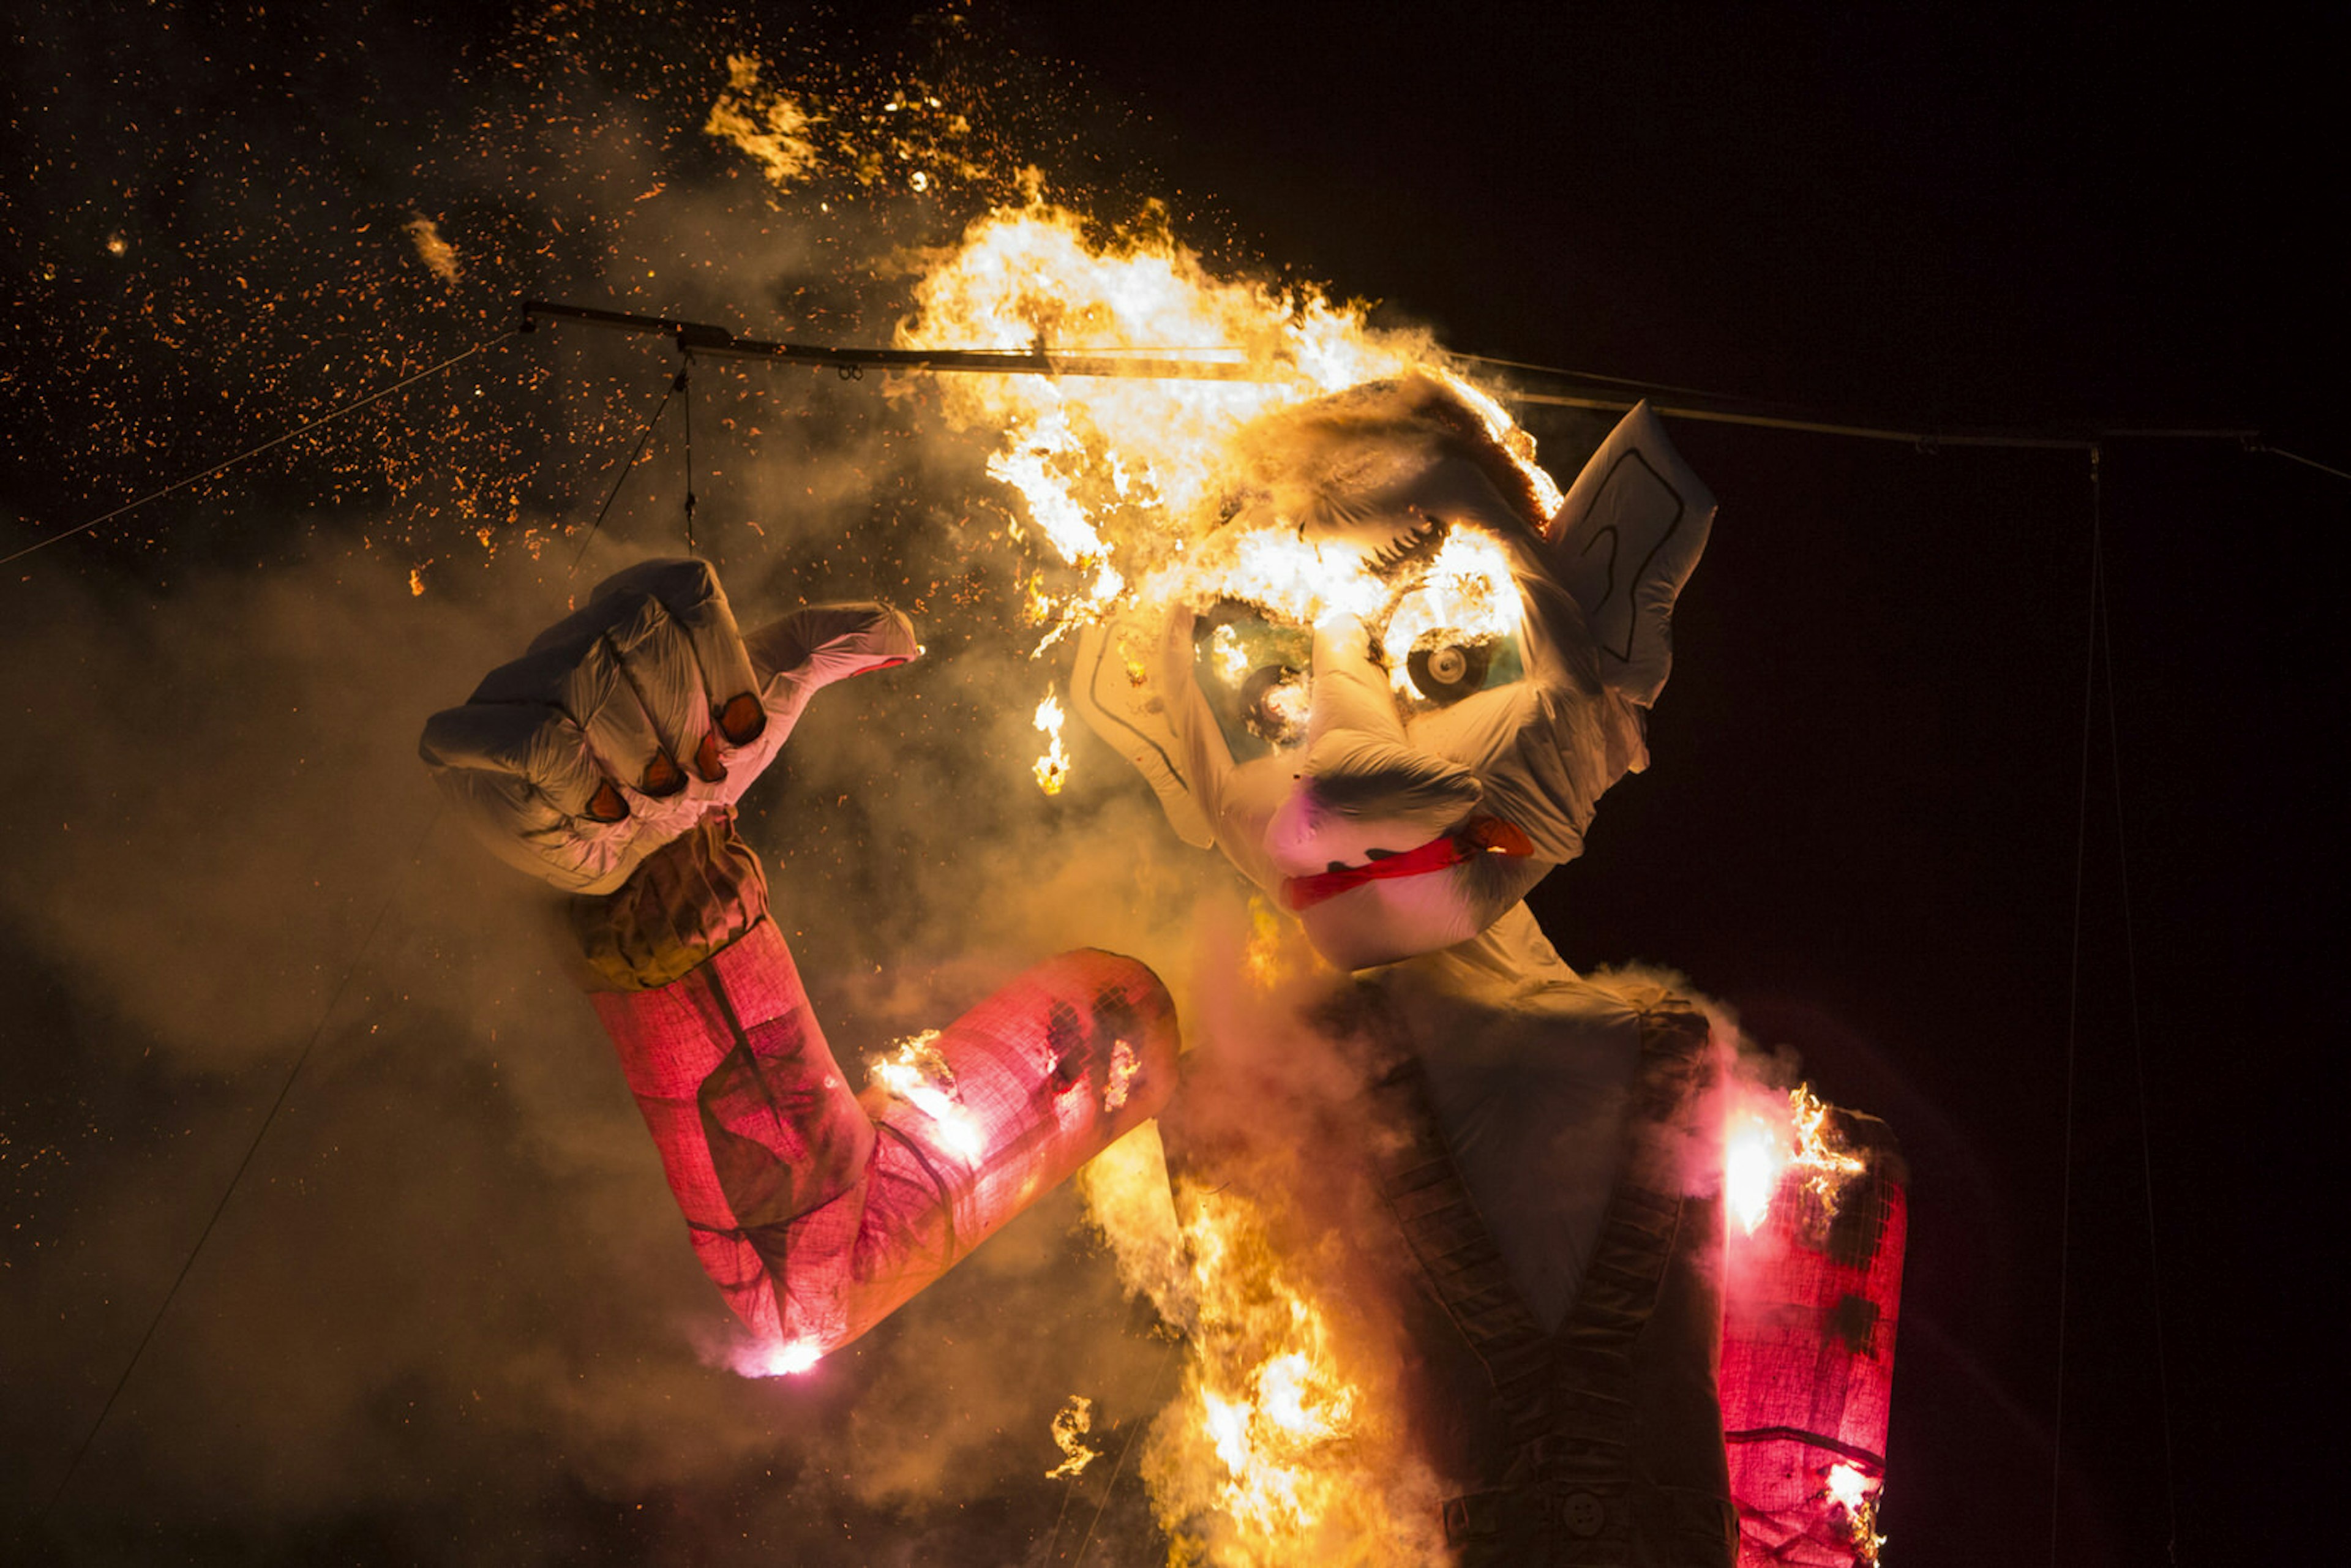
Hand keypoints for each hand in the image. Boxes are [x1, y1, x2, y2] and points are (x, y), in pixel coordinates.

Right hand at [420, 558, 917, 892]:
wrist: (621, 848)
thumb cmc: (688, 766)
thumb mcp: (763, 707)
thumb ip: (821, 653)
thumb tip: (906, 629)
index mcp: (639, 598)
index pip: (685, 585)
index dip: (725, 663)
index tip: (741, 733)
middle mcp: (571, 623)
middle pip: (637, 632)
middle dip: (685, 722)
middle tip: (694, 778)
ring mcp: (511, 676)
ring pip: (584, 681)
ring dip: (639, 760)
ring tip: (648, 797)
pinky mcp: (464, 735)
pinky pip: (535, 737)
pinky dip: (582, 785)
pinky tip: (593, 809)